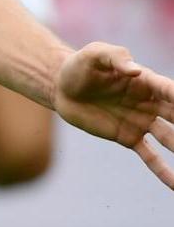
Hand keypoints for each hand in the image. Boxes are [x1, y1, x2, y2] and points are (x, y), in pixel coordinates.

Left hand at [53, 42, 173, 187]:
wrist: (63, 87)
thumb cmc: (81, 66)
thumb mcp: (95, 54)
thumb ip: (116, 58)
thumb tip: (135, 71)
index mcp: (148, 82)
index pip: (170, 91)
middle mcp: (152, 103)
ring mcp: (143, 122)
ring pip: (172, 139)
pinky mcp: (128, 137)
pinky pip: (150, 157)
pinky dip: (164, 171)